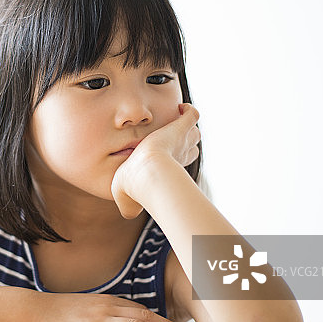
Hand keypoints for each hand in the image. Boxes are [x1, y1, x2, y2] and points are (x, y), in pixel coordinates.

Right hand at [29, 293, 186, 321]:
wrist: (37, 309)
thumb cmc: (61, 310)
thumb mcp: (89, 305)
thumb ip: (108, 311)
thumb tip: (127, 321)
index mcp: (108, 300)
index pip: (141, 309)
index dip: (161, 320)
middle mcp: (106, 307)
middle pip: (143, 316)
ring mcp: (96, 320)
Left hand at [111, 103, 200, 218]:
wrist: (145, 173)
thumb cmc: (135, 187)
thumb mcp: (127, 200)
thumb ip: (128, 207)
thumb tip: (129, 213)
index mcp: (169, 170)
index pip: (180, 162)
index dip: (176, 157)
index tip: (166, 155)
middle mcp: (180, 155)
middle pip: (191, 147)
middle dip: (185, 142)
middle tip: (172, 136)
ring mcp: (181, 141)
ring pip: (194, 132)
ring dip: (187, 127)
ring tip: (176, 119)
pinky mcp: (179, 128)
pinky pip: (192, 114)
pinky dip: (188, 110)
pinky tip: (179, 107)